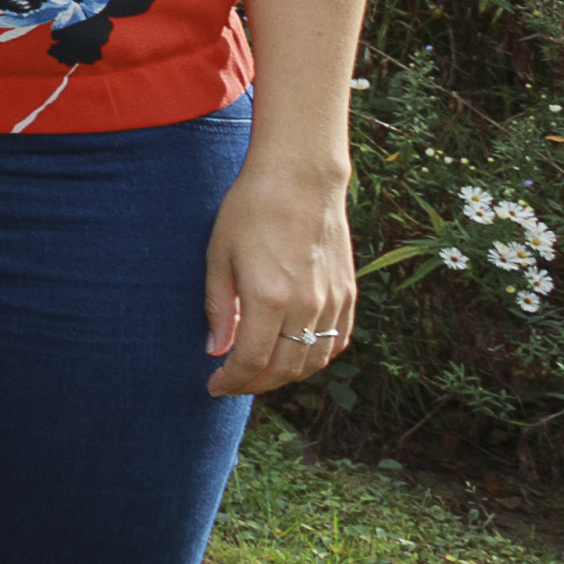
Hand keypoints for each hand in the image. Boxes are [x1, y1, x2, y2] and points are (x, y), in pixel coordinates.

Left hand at [202, 135, 359, 398]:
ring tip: (260, 372)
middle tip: (232, 383)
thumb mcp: (219, 256)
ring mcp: (332, 300)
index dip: (231, 381)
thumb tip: (216, 351)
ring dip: (286, 375)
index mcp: (269, 298)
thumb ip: (218, 308)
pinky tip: (296, 354)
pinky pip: (338, 341)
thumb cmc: (250, 209)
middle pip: (285, 369)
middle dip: (255, 384)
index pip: (252, 362)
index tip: (214, 386)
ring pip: (314, 360)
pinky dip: (316, 356)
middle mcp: (306, 305)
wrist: (301, 177)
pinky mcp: (349, 292)